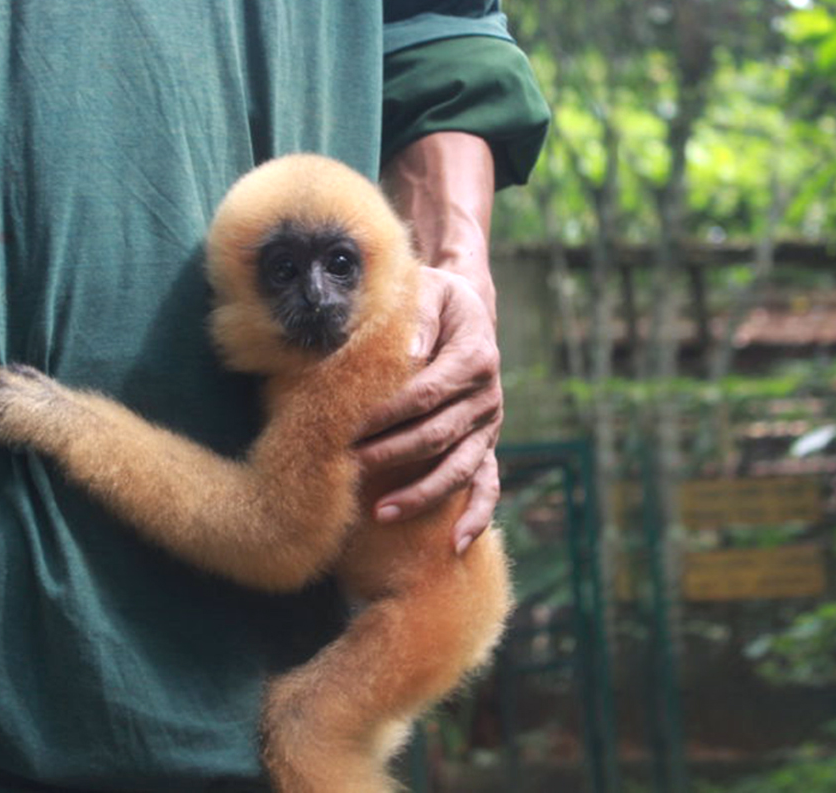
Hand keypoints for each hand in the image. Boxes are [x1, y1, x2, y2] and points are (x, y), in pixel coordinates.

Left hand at [355, 266, 501, 553]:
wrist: (466, 309)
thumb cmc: (435, 299)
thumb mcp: (426, 290)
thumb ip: (416, 318)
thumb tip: (406, 352)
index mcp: (475, 357)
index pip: (425, 393)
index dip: (386, 413)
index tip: (348, 426)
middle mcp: (488, 396)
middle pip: (436, 435)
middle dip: (389, 454)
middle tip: (347, 467)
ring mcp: (489, 426)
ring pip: (459, 468)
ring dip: (421, 493)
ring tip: (382, 512)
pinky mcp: (487, 445)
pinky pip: (487, 485)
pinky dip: (476, 517)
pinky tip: (455, 544)